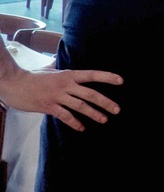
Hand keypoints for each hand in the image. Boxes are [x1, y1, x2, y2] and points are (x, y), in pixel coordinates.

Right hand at [0, 67, 121, 131]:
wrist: (15, 83)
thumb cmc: (34, 76)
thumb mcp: (52, 69)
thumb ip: (62, 69)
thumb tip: (65, 63)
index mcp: (69, 74)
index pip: (92, 75)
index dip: (107, 77)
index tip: (121, 81)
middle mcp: (66, 85)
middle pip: (90, 94)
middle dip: (106, 102)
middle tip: (117, 110)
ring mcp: (58, 96)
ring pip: (81, 106)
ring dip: (94, 114)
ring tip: (104, 119)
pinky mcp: (49, 106)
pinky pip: (66, 116)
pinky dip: (75, 123)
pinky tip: (82, 128)